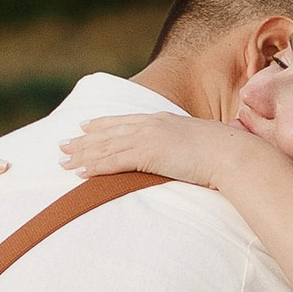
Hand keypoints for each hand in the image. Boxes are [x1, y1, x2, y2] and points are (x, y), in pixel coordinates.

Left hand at [61, 110, 236, 187]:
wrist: (231, 154)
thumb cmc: (223, 154)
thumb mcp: (200, 145)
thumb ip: (185, 147)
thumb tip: (185, 156)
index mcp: (162, 119)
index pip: (124, 121)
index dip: (101, 124)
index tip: (84, 126)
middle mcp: (151, 124)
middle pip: (108, 132)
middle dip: (83, 140)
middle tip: (61, 145)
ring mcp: (148, 138)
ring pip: (106, 147)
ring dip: (81, 155)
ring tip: (61, 163)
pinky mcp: (147, 154)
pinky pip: (114, 161)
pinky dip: (94, 167)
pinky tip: (79, 172)